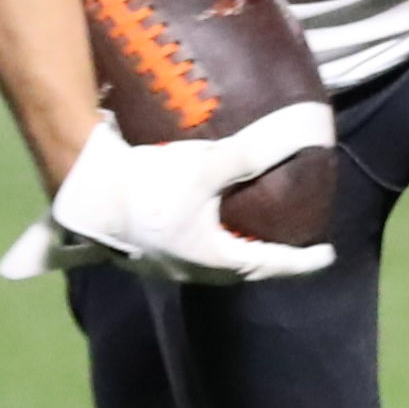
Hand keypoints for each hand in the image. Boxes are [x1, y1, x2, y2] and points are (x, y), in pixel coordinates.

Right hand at [0, 107, 336, 284]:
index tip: (326, 256)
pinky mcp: (132, 251)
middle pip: (238, 272)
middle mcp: (185, 270)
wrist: (82, 187)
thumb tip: (301, 136)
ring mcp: (155, 264)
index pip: (270, 264)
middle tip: (287, 249)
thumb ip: (250, 155)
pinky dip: (198, 245)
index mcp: (210, 258)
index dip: (302, 261)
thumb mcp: (205, 165)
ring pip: (205, 267)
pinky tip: (192, 226)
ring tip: (243, 238)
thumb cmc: (146, 180)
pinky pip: (177, 254)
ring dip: (229, 255)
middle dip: (265, 262)